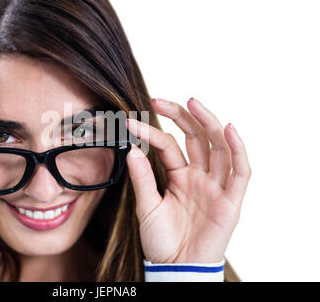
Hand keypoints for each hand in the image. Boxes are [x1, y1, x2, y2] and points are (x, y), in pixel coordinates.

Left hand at [125, 97, 250, 263]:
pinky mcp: (231, 201)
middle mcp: (200, 177)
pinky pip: (240, 173)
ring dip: (209, 123)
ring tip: (193, 102)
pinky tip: (229, 129)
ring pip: (219, 148)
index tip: (130, 123)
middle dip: (182, 116)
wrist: (174, 269)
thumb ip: (142, 178)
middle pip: (197, 138)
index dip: (151, 132)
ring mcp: (216, 187)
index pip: (169, 146)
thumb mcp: (146, 206)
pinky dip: (238, 151)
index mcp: (180, 177)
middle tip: (160, 100)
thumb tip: (131, 147)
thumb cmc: (162, 241)